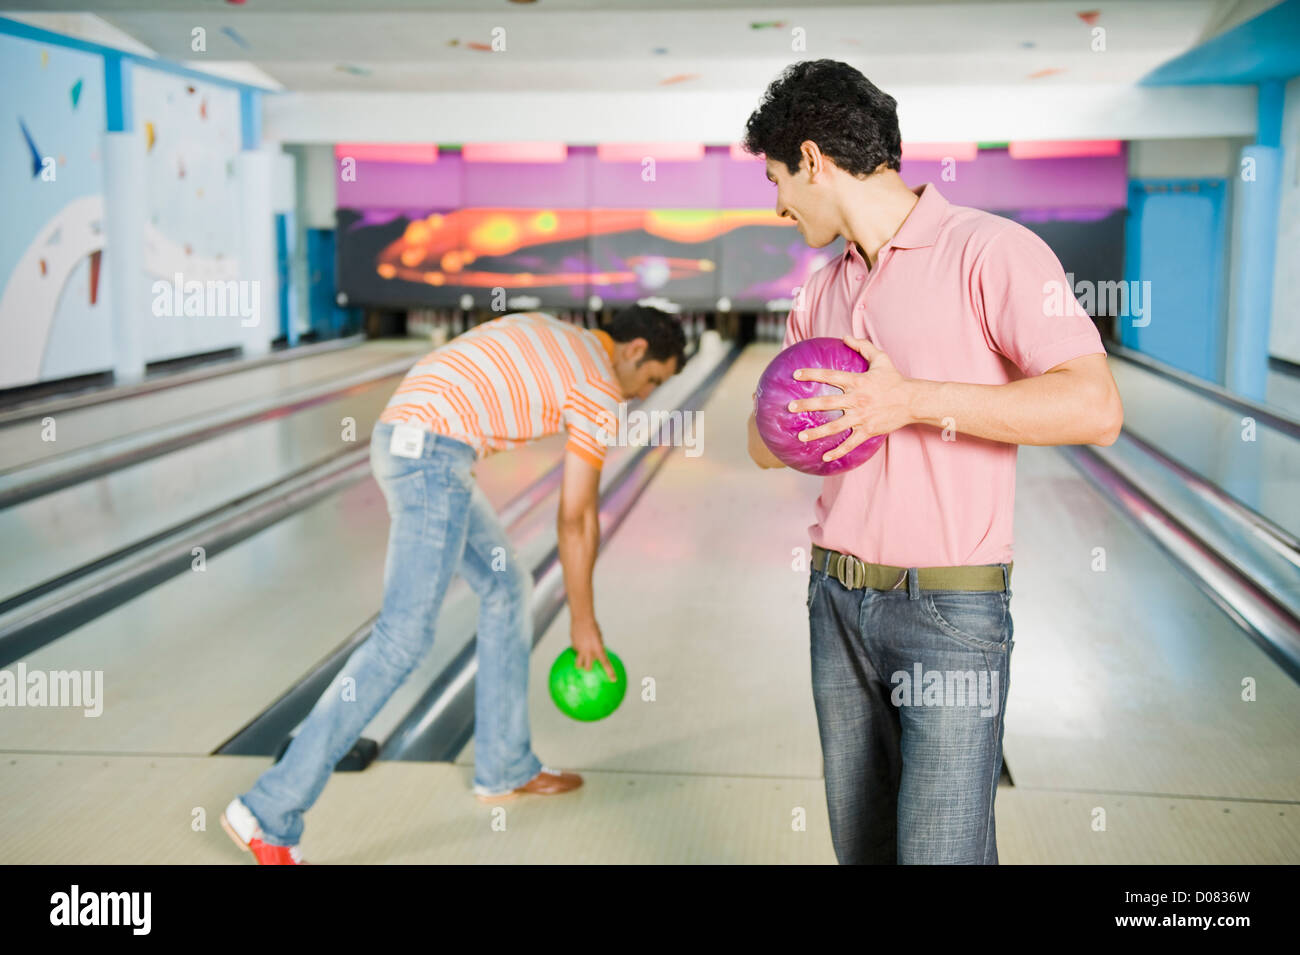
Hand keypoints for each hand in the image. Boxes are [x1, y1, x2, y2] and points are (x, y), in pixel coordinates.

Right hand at [571, 616, 615, 680]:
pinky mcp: (574, 646)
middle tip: (589, 667)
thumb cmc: (593, 627)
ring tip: (580, 662)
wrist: (582, 619)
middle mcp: (589, 651)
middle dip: (588, 668)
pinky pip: (575, 652)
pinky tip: (578, 643)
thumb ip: (598, 647)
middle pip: (588, 668)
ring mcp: (580, 650)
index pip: (605, 663)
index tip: (613, 680)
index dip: (610, 672)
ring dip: (580, 664)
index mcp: (598, 649)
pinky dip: (577, 650)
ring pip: (578, 664)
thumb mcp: (599, 637)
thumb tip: (597, 654)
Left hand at [789, 336, 913, 462]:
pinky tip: (824, 458)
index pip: (830, 376)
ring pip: (835, 427)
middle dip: (807, 405)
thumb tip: (845, 336)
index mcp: (857, 382)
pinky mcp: (867, 431)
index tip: (795, 374)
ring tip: (801, 437)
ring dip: (817, 433)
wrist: (912, 401)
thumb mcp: (881, 359)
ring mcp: (861, 417)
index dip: (812, 374)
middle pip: (827, 403)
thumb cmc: (895, 380)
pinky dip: (838, 452)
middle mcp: (857, 400)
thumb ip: (863, 346)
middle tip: (790, 407)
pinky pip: (850, 443)